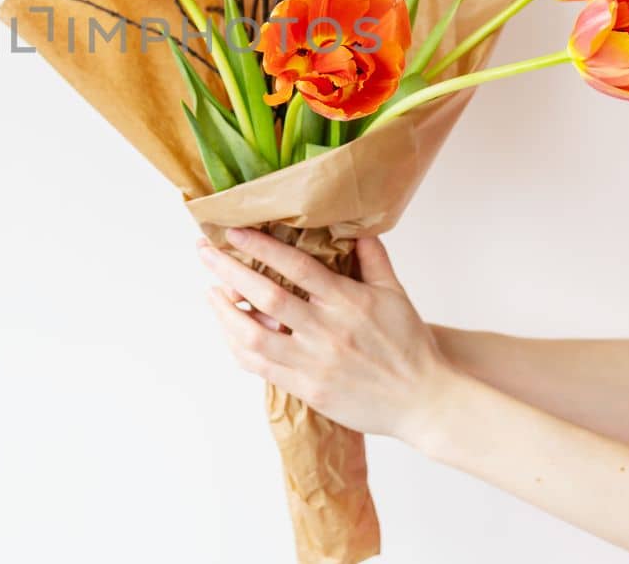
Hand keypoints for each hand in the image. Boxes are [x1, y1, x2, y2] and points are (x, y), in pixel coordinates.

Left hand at [197, 227, 461, 447]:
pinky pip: (262, 368)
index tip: (234, 231)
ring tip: (210, 291)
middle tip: (204, 251)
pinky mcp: (308, 390)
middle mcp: (327, 331)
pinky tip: (229, 329)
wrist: (424, 401)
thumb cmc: (411, 346)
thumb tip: (353, 227)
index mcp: (347, 302)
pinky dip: (238, 346)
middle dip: (229, 270)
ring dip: (224, 312)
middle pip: (266, 296)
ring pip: (254, 337)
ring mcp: (314, 363)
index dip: (261, 246)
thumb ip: (372, 258)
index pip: (296, 266)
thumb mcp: (395, 294)